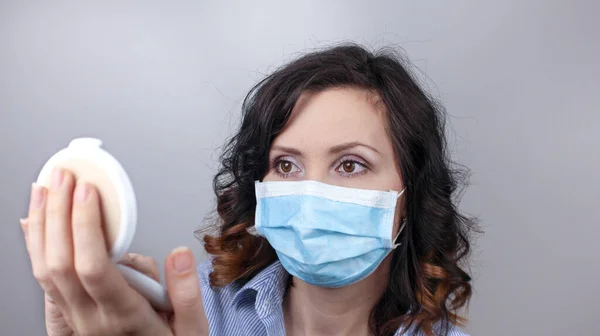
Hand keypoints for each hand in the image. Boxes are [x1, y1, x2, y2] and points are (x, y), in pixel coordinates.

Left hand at [21, 168, 208, 335]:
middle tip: (65, 178)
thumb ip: (187, 293)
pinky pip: (44, 277)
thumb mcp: (192, 330)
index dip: (86, 226)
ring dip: (42, 225)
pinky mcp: (69, 313)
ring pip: (45, 270)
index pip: (94, 268)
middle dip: (58, 214)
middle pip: (60, 264)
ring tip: (45, 189)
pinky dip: (36, 244)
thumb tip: (180, 255)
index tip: (89, 192)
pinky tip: (34, 221)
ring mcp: (75, 317)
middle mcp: (91, 318)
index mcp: (124, 317)